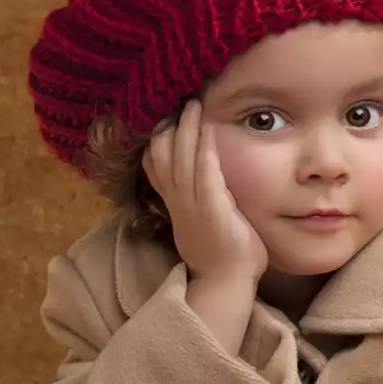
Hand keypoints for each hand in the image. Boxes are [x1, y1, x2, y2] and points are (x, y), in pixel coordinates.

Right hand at [142, 99, 267, 282]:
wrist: (226, 283)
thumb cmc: (222, 254)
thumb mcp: (202, 223)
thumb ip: (200, 202)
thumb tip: (203, 184)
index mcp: (176, 206)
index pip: (157, 167)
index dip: (156, 141)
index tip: (160, 117)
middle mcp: (179, 203)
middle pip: (164, 158)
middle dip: (169, 127)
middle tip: (176, 100)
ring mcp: (193, 206)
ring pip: (181, 161)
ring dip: (186, 131)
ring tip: (192, 105)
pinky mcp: (213, 210)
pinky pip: (205, 175)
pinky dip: (204, 151)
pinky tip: (208, 131)